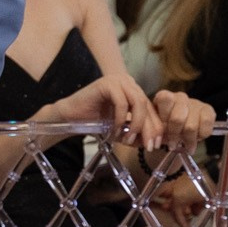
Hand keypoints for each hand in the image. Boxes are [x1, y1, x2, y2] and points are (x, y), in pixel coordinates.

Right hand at [35, 70, 161, 148]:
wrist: (71, 118)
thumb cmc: (95, 122)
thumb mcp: (122, 130)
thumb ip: (137, 133)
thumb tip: (154, 143)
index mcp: (134, 91)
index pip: (151, 109)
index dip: (156, 128)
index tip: (156, 145)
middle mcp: (128, 83)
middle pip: (147, 106)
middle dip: (149, 128)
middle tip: (148, 146)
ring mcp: (117, 80)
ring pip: (138, 102)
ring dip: (136, 124)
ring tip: (127, 139)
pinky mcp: (107, 83)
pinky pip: (122, 102)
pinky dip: (121, 119)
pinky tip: (114, 130)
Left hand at [150, 88, 215, 152]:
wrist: (184, 127)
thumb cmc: (167, 126)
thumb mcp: (158, 127)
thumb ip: (157, 129)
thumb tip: (158, 140)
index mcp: (164, 97)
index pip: (164, 100)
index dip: (163, 120)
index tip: (161, 133)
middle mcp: (181, 97)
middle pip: (177, 119)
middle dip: (174, 136)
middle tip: (173, 145)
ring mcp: (195, 103)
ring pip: (191, 126)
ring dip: (188, 140)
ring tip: (186, 146)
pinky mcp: (208, 110)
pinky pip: (206, 124)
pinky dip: (201, 135)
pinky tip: (197, 137)